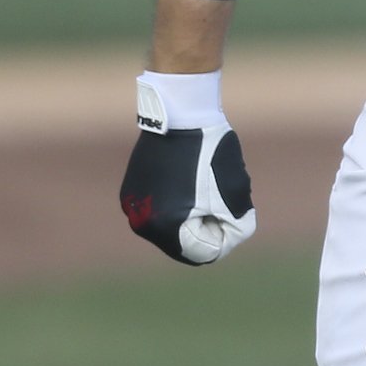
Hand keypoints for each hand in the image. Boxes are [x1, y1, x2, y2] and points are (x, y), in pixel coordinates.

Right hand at [119, 71, 255, 264]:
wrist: (180, 112)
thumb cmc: (210, 151)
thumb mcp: (237, 193)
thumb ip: (236, 227)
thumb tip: (225, 239)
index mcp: (165, 226)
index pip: (204, 253)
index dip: (224, 234)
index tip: (228, 206)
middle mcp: (140, 222)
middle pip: (185, 244)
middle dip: (205, 227)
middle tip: (217, 197)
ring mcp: (131, 207)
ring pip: (170, 229)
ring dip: (189, 216)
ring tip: (199, 185)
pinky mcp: (129, 192)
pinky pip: (157, 210)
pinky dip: (173, 203)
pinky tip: (183, 178)